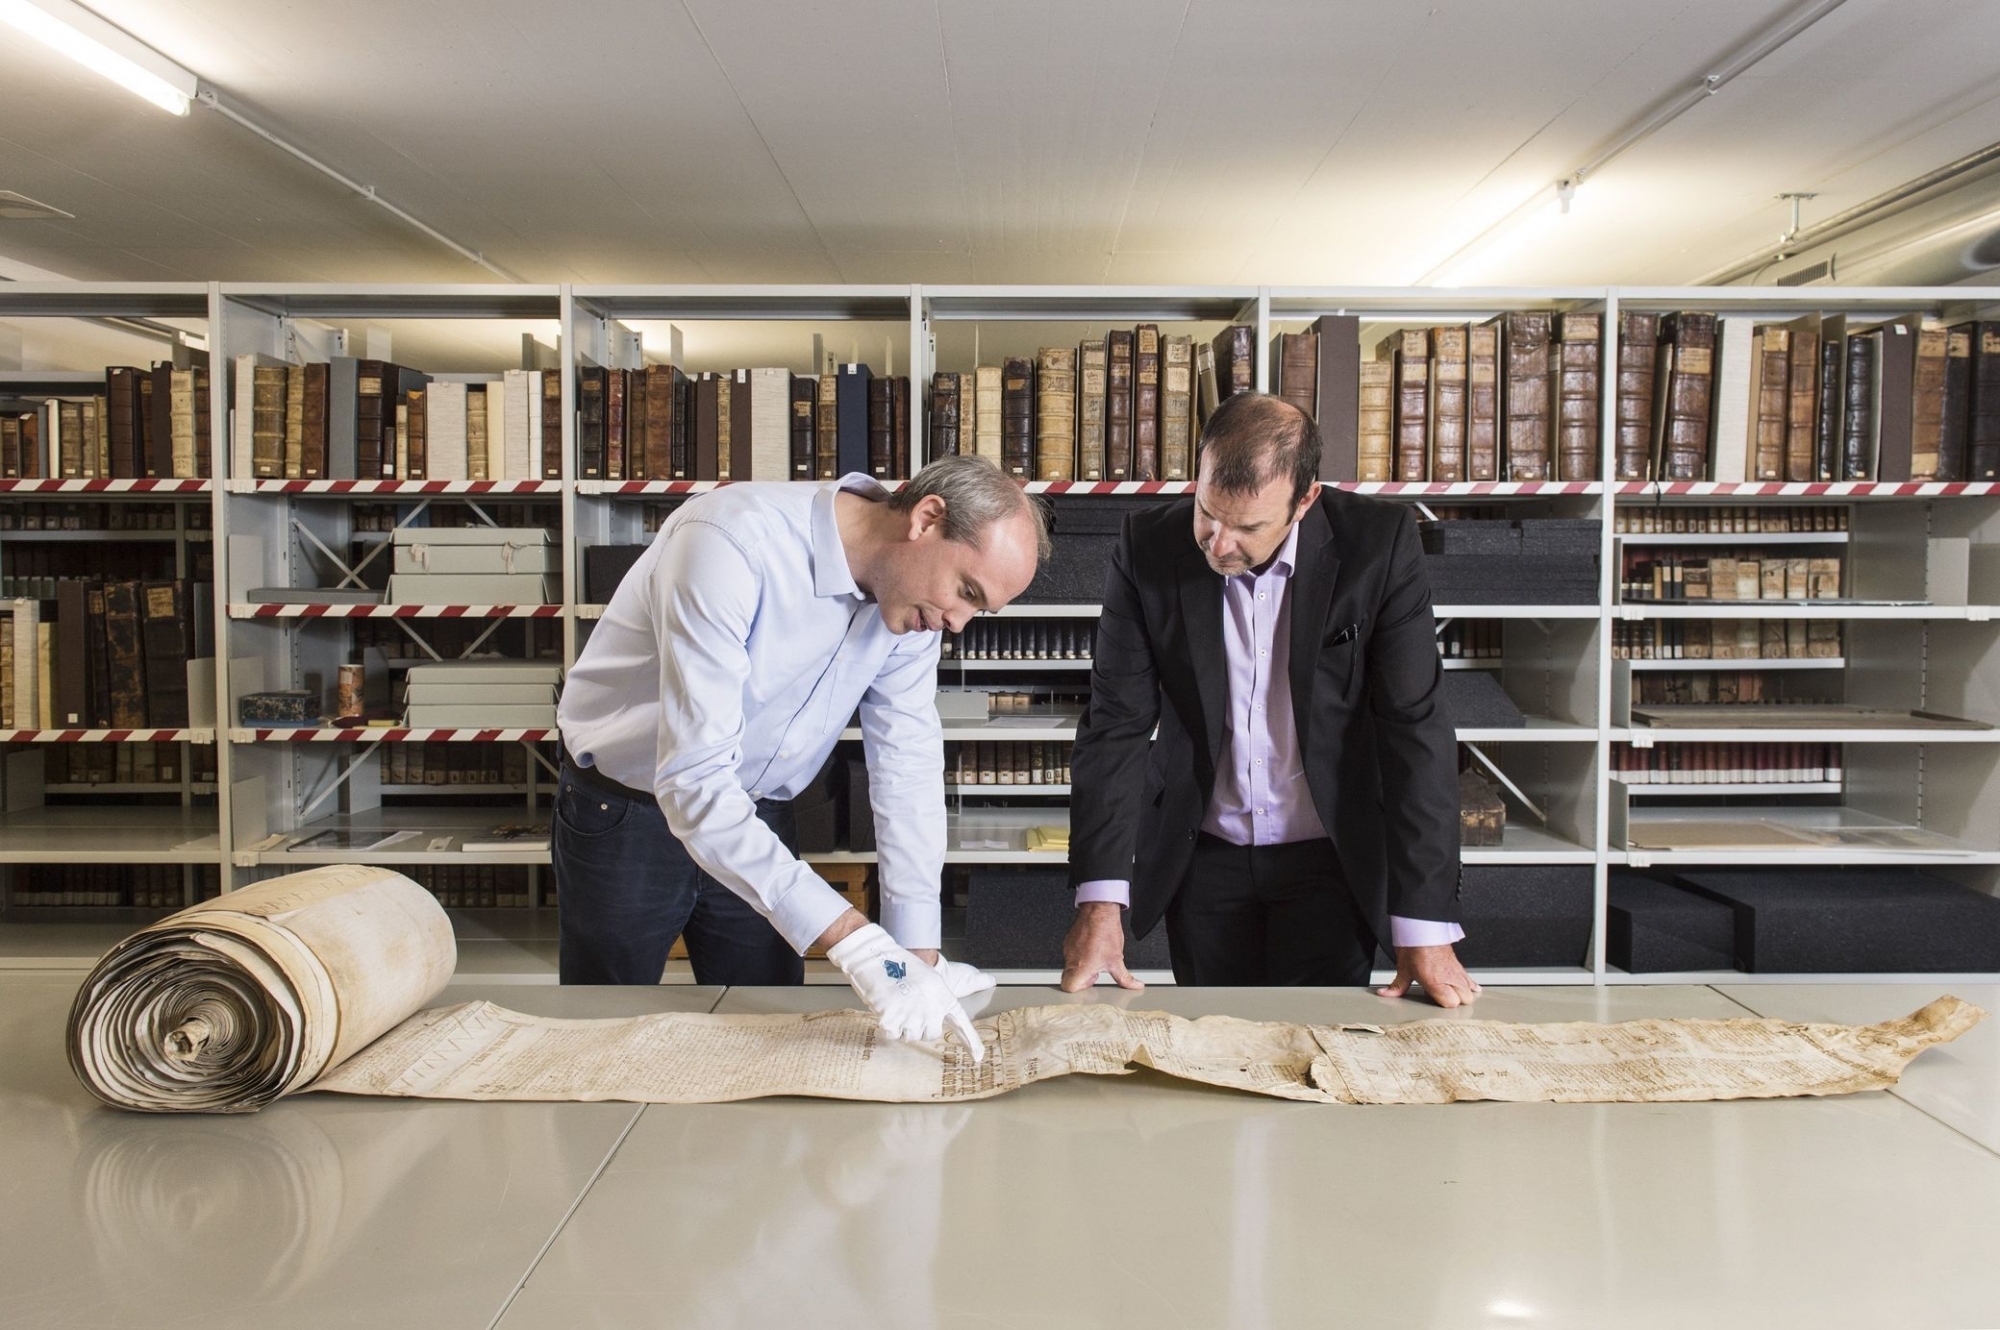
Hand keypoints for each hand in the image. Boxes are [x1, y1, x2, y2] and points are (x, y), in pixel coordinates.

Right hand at [828, 923, 985, 1062]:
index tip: (978, 1057)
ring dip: (901, 1026)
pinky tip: (885, 1006)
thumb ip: (934, 1001)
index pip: (961, 1021)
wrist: (875, 957)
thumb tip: (932, 1020)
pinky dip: (887, 1025)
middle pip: (931, 1034)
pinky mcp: (894, 1020)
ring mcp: (913, 1015)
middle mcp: (931, 1008)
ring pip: (910, 1036)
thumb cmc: (898, 966)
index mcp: (942, 995)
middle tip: (908, 1009)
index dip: (970, 1040)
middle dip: (920, 1027)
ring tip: (895, 1003)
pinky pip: (892, 1034)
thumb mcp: (927, 980)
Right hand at [1059, 902, 1144, 992]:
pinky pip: (1071, 953)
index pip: (1068, 987)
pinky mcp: (1068, 940)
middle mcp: (1070, 958)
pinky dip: (1080, 954)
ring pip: (1070, 965)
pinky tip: (1093, 948)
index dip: (1079, 988)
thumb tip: (1134, 985)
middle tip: (1095, 972)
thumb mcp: (1117, 960)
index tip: (1090, 982)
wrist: (1099, 910)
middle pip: (1069, 977)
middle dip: (1082, 978)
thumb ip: (1125, 978)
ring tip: (1096, 957)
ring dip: (1082, 965)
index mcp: (1081, 967)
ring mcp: (1068, 949)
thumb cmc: (1106, 932)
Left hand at [1377, 943, 1481, 1007]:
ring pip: (1470, 990)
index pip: (1451, 1003)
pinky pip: (1471, 979)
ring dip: (1462, 994)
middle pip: (1465, 999)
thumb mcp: (1403, 967)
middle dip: (1455, 1001)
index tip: (1433, 1000)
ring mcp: (1457, 971)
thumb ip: (1397, 985)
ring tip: (1450, 992)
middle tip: (1440, 997)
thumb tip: (1387, 993)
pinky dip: (1471, 984)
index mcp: (1436, 981)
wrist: (1423, 926)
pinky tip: (1472, 988)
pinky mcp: (1459, 965)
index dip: (1443, 1005)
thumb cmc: (1414, 945)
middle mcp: (1450, 977)